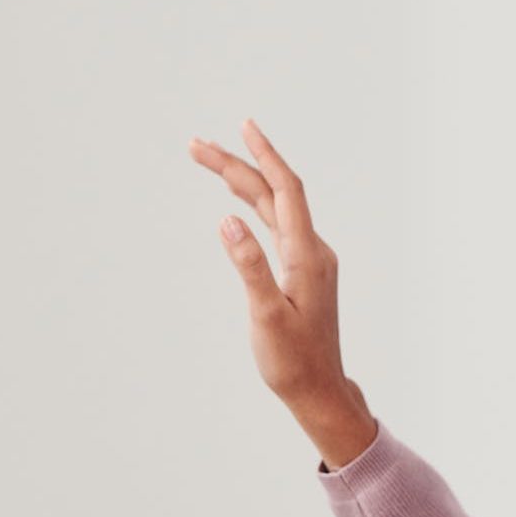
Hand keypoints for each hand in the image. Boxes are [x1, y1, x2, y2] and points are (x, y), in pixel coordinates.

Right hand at [189, 120, 375, 468]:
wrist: (319, 390)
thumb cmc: (292, 361)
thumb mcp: (266, 316)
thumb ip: (249, 266)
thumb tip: (228, 219)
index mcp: (307, 255)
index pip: (285, 190)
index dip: (264, 155)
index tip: (242, 126)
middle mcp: (312, 250)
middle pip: (273, 193)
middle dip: (236, 165)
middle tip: (196, 145)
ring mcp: (309, 259)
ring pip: (273, 207)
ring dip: (242, 182)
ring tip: (209, 160)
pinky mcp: (302, 270)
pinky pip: (277, 224)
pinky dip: (254, 204)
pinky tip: (238, 199)